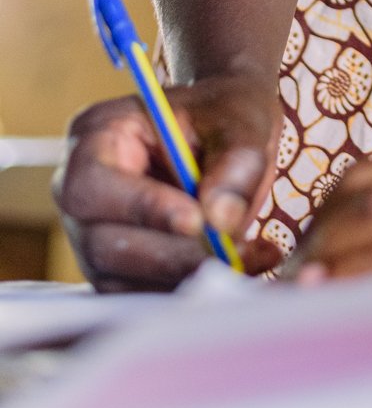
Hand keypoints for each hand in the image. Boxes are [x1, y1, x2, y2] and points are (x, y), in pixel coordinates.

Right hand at [56, 67, 282, 289]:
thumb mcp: (240, 120)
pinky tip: (242, 265)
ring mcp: (95, 235)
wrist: (231, 129)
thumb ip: (235, 163)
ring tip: (250, 256)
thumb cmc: (227, 113)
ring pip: (121, 279)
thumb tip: (220, 220)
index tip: (195, 220)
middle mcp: (84, 191)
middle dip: (169, 254)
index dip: (139, 207)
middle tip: (231, 250)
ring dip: (185, 277)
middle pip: (102, 243)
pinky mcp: (119, 268)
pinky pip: (143, 294)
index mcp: (97, 135)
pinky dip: (190, 289)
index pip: (92, 184)